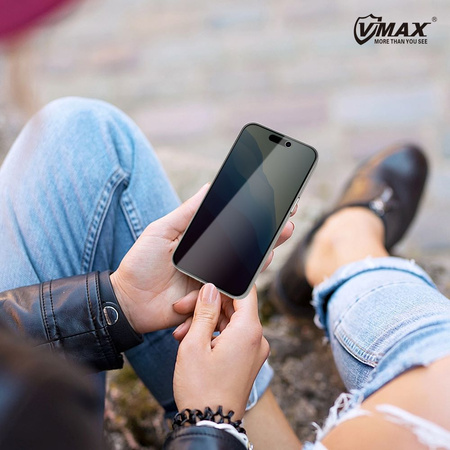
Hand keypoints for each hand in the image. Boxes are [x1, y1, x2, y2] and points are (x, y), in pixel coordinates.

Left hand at [111, 185, 295, 333]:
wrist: (127, 302)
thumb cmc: (140, 264)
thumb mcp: (161, 231)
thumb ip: (187, 213)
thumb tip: (209, 187)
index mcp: (202, 242)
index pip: (232, 228)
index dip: (253, 218)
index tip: (273, 205)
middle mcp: (212, 261)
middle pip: (245, 249)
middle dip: (269, 236)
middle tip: (287, 223)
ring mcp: (213, 282)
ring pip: (245, 270)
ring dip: (263, 257)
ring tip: (278, 241)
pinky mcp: (212, 301)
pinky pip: (232, 294)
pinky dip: (244, 284)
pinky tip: (260, 266)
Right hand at [173, 283, 269, 419]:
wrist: (210, 425)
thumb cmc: (200, 388)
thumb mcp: (194, 344)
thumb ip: (204, 311)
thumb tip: (211, 288)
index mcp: (249, 330)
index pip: (243, 291)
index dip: (223, 284)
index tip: (203, 283)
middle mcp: (258, 338)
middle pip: (234, 307)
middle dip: (207, 305)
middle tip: (181, 310)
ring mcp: (254, 351)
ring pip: (230, 322)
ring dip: (206, 322)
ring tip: (180, 333)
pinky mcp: (248, 360)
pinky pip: (232, 337)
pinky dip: (213, 334)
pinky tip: (191, 341)